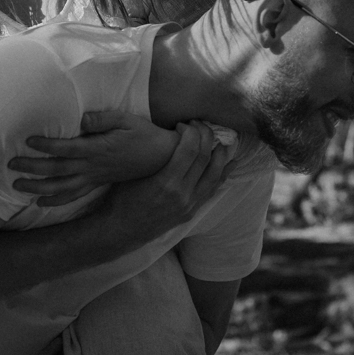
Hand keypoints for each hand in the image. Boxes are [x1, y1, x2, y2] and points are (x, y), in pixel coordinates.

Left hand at [9, 110, 179, 205]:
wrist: (162, 157)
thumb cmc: (143, 134)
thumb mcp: (126, 120)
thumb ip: (103, 119)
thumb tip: (82, 118)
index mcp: (99, 149)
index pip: (67, 148)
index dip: (47, 145)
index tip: (28, 140)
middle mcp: (93, 166)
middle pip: (58, 170)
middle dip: (33, 168)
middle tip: (11, 165)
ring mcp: (94, 177)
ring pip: (62, 186)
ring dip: (38, 186)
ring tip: (17, 185)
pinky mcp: (97, 183)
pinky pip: (74, 195)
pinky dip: (55, 200)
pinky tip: (39, 201)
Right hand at [107, 122, 235, 241]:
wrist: (122, 229)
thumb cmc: (123, 197)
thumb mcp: (135, 172)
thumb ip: (156, 155)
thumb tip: (172, 134)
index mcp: (166, 181)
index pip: (189, 148)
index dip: (190, 131)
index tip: (182, 124)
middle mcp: (182, 194)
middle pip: (204, 158)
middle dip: (205, 136)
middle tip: (199, 125)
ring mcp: (189, 204)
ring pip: (215, 174)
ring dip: (220, 154)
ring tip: (218, 140)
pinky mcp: (191, 211)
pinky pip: (212, 189)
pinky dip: (223, 174)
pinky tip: (231, 163)